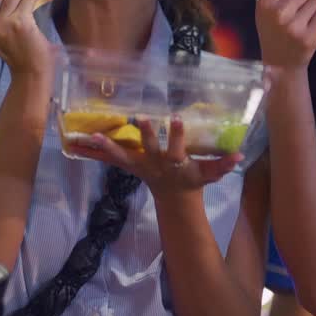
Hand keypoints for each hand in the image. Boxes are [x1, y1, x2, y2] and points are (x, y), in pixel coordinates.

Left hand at [66, 117, 242, 198]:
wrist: (175, 198)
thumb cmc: (192, 181)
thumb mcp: (209, 175)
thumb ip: (223, 165)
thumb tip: (240, 155)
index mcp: (174, 162)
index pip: (178, 147)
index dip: (178, 134)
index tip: (177, 118)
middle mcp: (154, 163)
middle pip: (149, 148)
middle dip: (147, 134)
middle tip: (142, 118)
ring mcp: (138, 165)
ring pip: (121, 155)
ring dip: (106, 147)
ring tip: (91, 137)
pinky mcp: (128, 165)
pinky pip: (108, 159)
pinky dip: (92, 153)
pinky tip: (75, 144)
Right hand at [256, 0, 315, 69]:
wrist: (279, 63)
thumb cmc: (273, 29)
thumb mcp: (266, 6)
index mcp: (265, 1)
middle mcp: (279, 13)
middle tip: (301, 0)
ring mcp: (295, 26)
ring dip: (314, 4)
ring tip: (303, 16)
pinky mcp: (310, 37)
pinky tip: (310, 25)